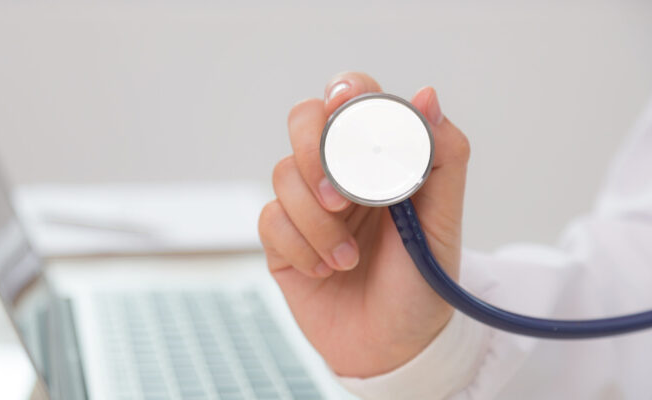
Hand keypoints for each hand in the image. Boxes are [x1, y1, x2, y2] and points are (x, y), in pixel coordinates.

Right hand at [258, 72, 469, 376]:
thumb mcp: (442, 221)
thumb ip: (442, 157)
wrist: (396, 346)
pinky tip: (326, 269)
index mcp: (378, 158)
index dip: (345, 93)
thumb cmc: (422, 282)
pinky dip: (300, 247)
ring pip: (283, 175)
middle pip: (303, 121)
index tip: (347, 105)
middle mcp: (339, 173)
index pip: (352, 99)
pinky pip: (270, 221)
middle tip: (341, 198)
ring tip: (348, 258)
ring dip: (317, 222)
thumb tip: (427, 96)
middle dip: (314, 154)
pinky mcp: (281, 239)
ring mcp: (307, 205)